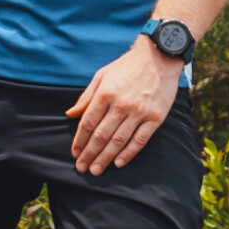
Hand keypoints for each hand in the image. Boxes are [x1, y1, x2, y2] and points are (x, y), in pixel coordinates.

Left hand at [67, 37, 180, 174]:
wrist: (159, 58)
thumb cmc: (127, 67)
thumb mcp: (102, 75)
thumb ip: (86, 96)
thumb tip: (70, 114)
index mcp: (105, 93)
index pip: (88, 123)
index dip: (79, 141)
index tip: (74, 153)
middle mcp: (121, 105)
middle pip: (101, 136)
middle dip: (89, 154)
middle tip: (81, 168)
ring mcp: (139, 112)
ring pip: (118, 141)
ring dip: (105, 158)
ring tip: (96, 170)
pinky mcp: (155, 118)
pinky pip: (140, 141)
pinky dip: (128, 154)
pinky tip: (118, 163)